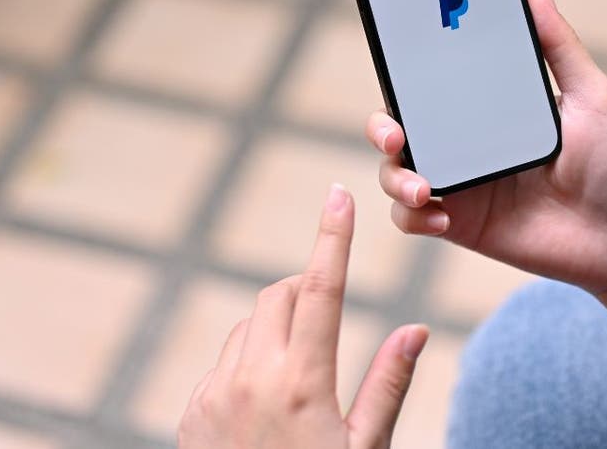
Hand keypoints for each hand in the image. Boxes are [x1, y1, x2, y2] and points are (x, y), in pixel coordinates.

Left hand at [178, 184, 429, 448]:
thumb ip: (388, 384)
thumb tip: (415, 329)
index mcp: (302, 383)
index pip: (322, 289)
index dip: (333, 236)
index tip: (339, 193)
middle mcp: (250, 379)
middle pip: (279, 296)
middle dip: (306, 291)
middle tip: (329, 317)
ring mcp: (213, 394)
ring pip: (248, 328)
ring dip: (277, 331)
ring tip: (302, 381)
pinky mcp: (191, 412)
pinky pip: (223, 365)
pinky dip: (248, 366)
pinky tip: (267, 411)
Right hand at [367, 0, 606, 297]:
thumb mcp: (592, 97)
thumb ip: (560, 47)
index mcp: (490, 109)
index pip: (433, 85)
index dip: (406, 74)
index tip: (396, 61)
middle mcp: (466, 144)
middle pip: (400, 128)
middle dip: (381, 128)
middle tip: (394, 135)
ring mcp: (462, 184)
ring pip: (396, 174)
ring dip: (394, 177)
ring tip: (421, 187)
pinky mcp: (462, 224)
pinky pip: (413, 219)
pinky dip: (413, 216)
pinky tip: (441, 214)